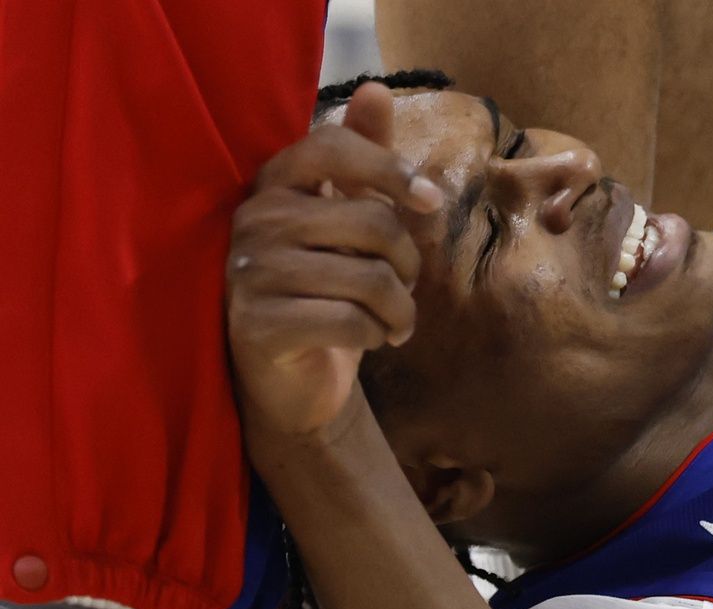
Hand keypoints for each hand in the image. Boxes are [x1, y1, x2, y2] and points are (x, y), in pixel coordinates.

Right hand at [226, 82, 442, 441]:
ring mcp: (250, 274)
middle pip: (371, 222)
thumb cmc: (327, 294)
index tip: (428, 201)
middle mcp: (254, 221)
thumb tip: (376, 90)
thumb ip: (364, 162)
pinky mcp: (260, 325)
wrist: (295, 380)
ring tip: (393, 321)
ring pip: (371, 280)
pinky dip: (377, 336)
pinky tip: (372, 342)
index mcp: (275, 186)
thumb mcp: (350, 225)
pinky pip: (352, 322)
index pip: (331, 146)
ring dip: (401, 310)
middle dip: (409, 263)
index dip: (389, 168)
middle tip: (404, 287)